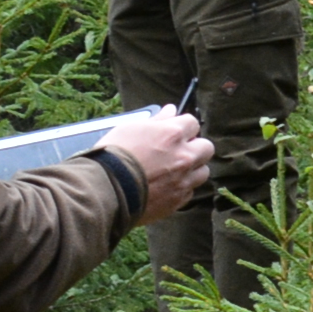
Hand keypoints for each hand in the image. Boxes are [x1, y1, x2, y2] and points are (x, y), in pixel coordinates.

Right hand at [106, 105, 213, 224]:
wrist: (106, 190)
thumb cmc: (113, 156)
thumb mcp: (129, 129)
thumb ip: (155, 121)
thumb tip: (169, 111)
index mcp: (172, 135)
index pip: (193, 123)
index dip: (184, 126)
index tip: (176, 131)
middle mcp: (184, 157)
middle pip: (206, 148)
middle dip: (196, 147)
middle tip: (180, 151)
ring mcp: (183, 180)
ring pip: (203, 171)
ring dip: (193, 169)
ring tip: (174, 171)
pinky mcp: (178, 200)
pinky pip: (189, 191)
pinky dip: (181, 188)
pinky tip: (166, 186)